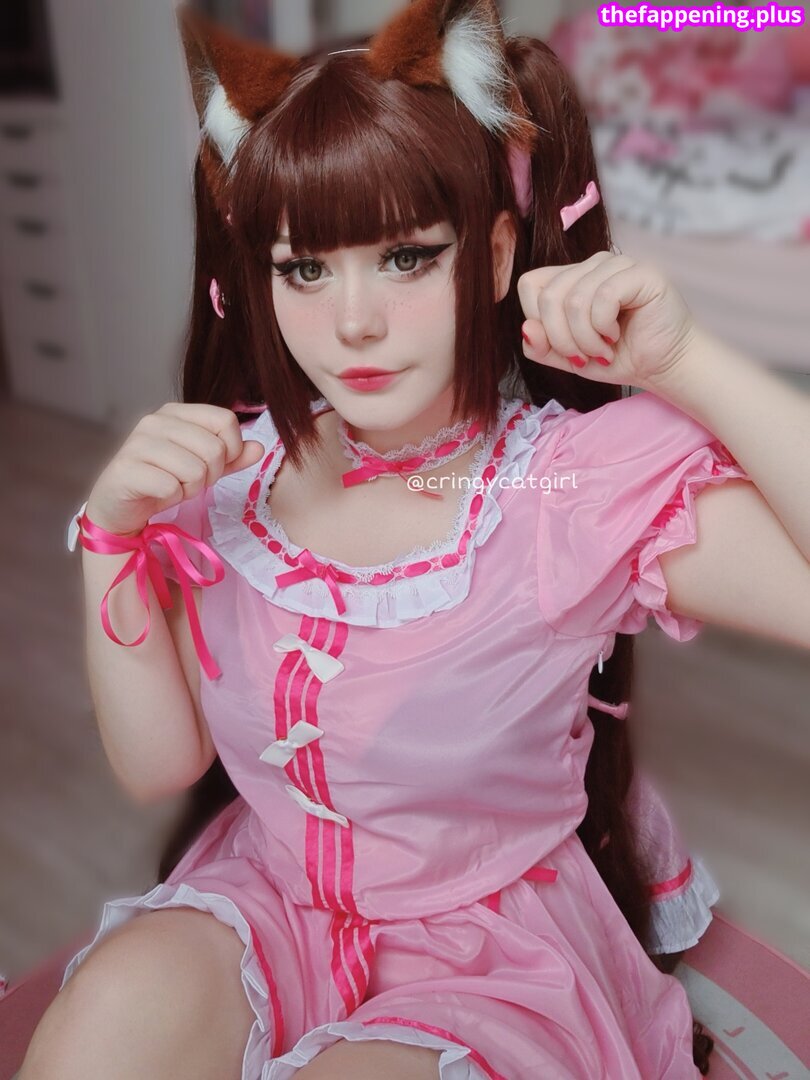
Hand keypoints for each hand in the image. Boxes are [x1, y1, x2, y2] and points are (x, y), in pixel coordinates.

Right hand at [84, 403, 264, 536]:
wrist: (120, 507)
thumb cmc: (163, 481)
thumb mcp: (204, 467)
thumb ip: (232, 457)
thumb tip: (258, 447)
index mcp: (176, 412)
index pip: (226, 420)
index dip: (231, 450)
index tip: (214, 464)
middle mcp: (155, 421)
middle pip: (214, 448)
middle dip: (209, 475)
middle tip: (188, 480)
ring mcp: (138, 443)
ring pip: (195, 470)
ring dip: (190, 488)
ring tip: (172, 486)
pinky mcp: (126, 469)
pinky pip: (172, 487)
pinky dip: (172, 497)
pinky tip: (157, 493)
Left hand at [518, 251, 696, 390]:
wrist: (662, 366)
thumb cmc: (619, 358)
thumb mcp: (569, 359)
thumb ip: (542, 347)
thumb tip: (526, 328)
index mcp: (571, 278)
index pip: (530, 285)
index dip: (537, 320)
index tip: (561, 347)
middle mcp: (591, 266)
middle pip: (549, 295)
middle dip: (562, 339)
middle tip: (583, 357)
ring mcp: (616, 265)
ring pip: (574, 299)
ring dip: (586, 339)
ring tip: (603, 350)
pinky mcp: (640, 272)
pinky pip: (603, 296)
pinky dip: (603, 327)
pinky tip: (616, 336)